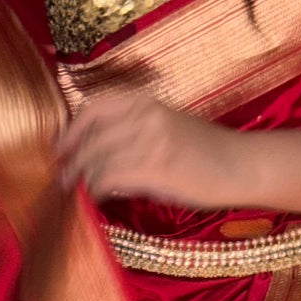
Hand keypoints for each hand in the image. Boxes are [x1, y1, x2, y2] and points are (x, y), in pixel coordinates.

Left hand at [57, 88, 245, 208]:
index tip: (59, 150)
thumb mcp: (167, 127)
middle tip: (61, 180)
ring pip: (97, 159)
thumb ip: (132, 132)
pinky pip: (111, 177)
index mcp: (146, 102)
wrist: (242, 165)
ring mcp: (151, 140)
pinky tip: (96, 199)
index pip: (93, 109)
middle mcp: (146, 115)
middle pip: (90, 137)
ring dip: (81, 178)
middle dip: (70, 161)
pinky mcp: (157, 167)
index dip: (70, 131)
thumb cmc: (206, 153)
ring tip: (75, 193)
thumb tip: (96, 155)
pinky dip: (96, 190)